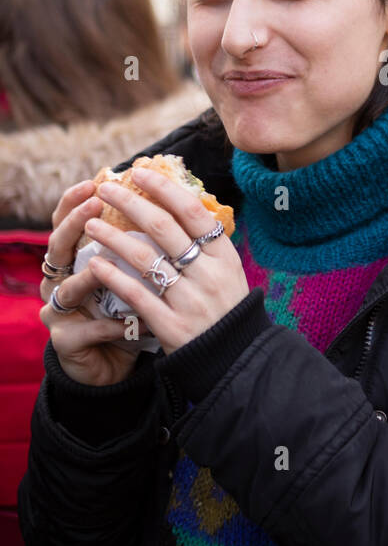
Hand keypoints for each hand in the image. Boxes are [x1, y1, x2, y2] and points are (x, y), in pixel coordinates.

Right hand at [39, 180, 141, 386]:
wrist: (115, 363)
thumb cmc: (129, 310)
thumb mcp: (134, 274)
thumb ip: (141, 246)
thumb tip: (170, 206)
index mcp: (76, 259)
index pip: (69, 223)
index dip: (75, 202)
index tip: (94, 182)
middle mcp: (60, 281)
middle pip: (58, 246)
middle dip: (74, 224)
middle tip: (94, 206)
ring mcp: (59, 312)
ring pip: (67, 289)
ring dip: (88, 277)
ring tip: (104, 266)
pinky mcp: (66, 341)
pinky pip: (87, 330)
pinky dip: (109, 325)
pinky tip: (129, 323)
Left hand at [84, 167, 248, 353]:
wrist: (235, 356)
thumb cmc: (227, 307)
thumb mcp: (228, 270)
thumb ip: (206, 243)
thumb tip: (180, 202)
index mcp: (222, 255)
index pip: (191, 211)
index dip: (163, 189)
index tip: (137, 173)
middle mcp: (207, 273)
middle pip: (162, 228)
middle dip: (129, 203)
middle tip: (105, 189)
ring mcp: (189, 299)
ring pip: (145, 258)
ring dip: (113, 238)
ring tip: (90, 225)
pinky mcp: (171, 325)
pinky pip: (137, 295)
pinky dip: (114, 278)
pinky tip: (96, 265)